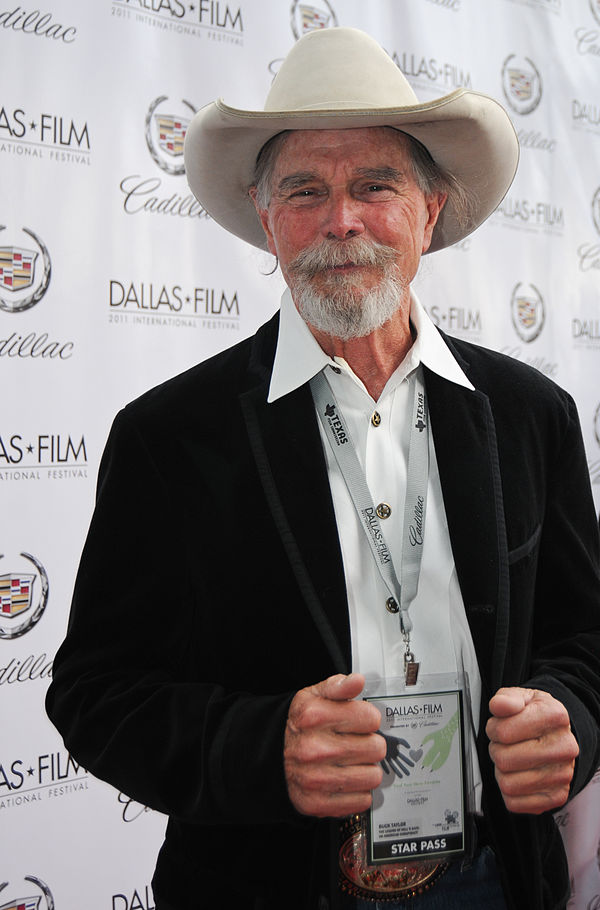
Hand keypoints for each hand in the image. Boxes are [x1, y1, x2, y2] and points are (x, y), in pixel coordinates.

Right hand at [284, 673, 384, 817]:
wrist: (271, 756)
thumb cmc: (300, 725)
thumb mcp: (313, 696)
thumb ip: (338, 686)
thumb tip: (358, 681)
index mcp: (315, 717)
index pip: (371, 718)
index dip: (367, 719)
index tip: (359, 722)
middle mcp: (315, 748)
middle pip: (376, 748)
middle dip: (370, 744)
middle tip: (356, 743)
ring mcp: (316, 779)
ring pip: (373, 776)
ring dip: (366, 769)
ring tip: (351, 762)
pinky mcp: (318, 803)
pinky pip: (362, 800)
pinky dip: (357, 792)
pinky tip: (345, 780)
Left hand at [379, 732, 413, 777]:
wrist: (379, 736)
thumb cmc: (388, 738)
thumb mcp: (397, 740)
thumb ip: (403, 742)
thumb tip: (409, 747)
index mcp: (395, 752)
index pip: (403, 758)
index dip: (408, 761)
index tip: (413, 765)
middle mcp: (391, 756)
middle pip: (398, 763)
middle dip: (403, 768)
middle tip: (408, 774)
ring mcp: (386, 757)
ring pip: (392, 765)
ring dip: (396, 771)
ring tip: (401, 776)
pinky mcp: (380, 758)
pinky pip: (383, 764)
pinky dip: (385, 768)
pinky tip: (388, 772)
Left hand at [421, 710, 458, 771]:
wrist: (449, 731)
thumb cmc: (439, 733)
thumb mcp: (431, 735)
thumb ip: (426, 740)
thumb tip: (420, 746)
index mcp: (437, 744)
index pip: (430, 754)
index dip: (426, 759)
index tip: (422, 764)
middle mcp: (441, 748)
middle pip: (434, 758)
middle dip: (428, 763)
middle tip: (423, 768)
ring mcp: (445, 751)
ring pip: (440, 760)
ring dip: (436, 765)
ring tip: (431, 770)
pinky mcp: (448, 752)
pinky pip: (444, 759)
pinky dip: (440, 763)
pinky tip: (437, 766)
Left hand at [486, 687, 578, 814]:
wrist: (558, 736)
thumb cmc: (536, 716)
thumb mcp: (521, 697)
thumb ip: (506, 698)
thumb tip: (499, 705)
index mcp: (555, 716)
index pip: (503, 732)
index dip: (494, 729)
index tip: (499, 726)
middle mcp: (563, 747)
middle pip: (504, 760)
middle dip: (496, 750)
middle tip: (505, 745)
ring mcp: (562, 775)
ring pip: (508, 784)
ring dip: (502, 772)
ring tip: (513, 759)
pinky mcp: (557, 797)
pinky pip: (515, 803)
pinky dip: (510, 792)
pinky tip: (519, 775)